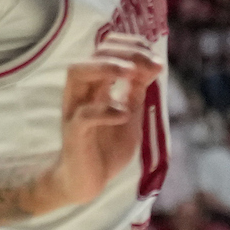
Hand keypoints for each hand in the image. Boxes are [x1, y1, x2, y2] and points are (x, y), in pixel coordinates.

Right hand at [36, 53, 161, 212]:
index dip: (132, 46)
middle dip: (125, 52)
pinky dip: (104, 110)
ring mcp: (74, 111)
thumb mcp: (129, 112)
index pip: (108, 49)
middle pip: (93, 53)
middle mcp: (82, 91)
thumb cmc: (106, 147)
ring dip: (105, 67)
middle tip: (150, 63)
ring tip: (131, 73)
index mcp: (96, 84)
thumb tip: (153, 63)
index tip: (156, 59)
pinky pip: (83, 115)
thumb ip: (137, 90)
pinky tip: (124, 114)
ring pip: (76, 73)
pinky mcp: (73, 135)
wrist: (87, 183)